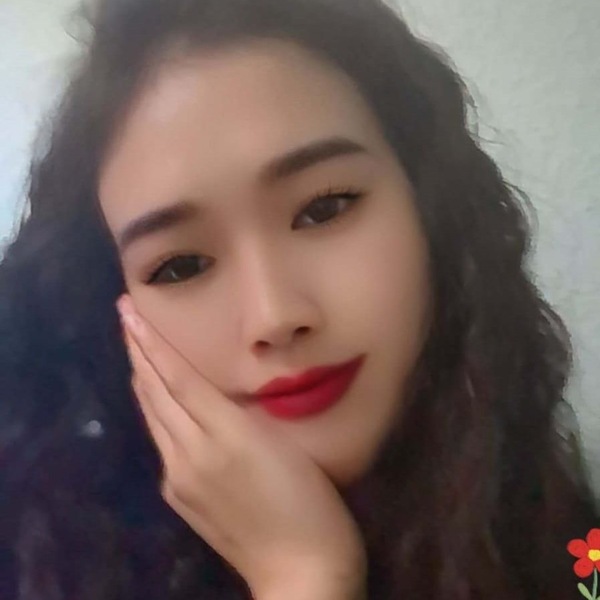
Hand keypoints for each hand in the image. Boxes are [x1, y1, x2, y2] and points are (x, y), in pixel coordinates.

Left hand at [116, 295, 366, 599]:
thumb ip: (248, 415)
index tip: (130, 311)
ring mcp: (180, 478)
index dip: (153, 342)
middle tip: (125, 316)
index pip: (178, 377)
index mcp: (224, 434)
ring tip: (135, 348)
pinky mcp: (179, 497)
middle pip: (157, 393)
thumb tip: (217, 392)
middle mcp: (191, 453)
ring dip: (143, 378)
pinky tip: (157, 400)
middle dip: (140, 351)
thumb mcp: (287, 443)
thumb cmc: (311, 501)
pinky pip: (162, 441)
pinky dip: (155, 410)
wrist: (301, 570)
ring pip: (154, 416)